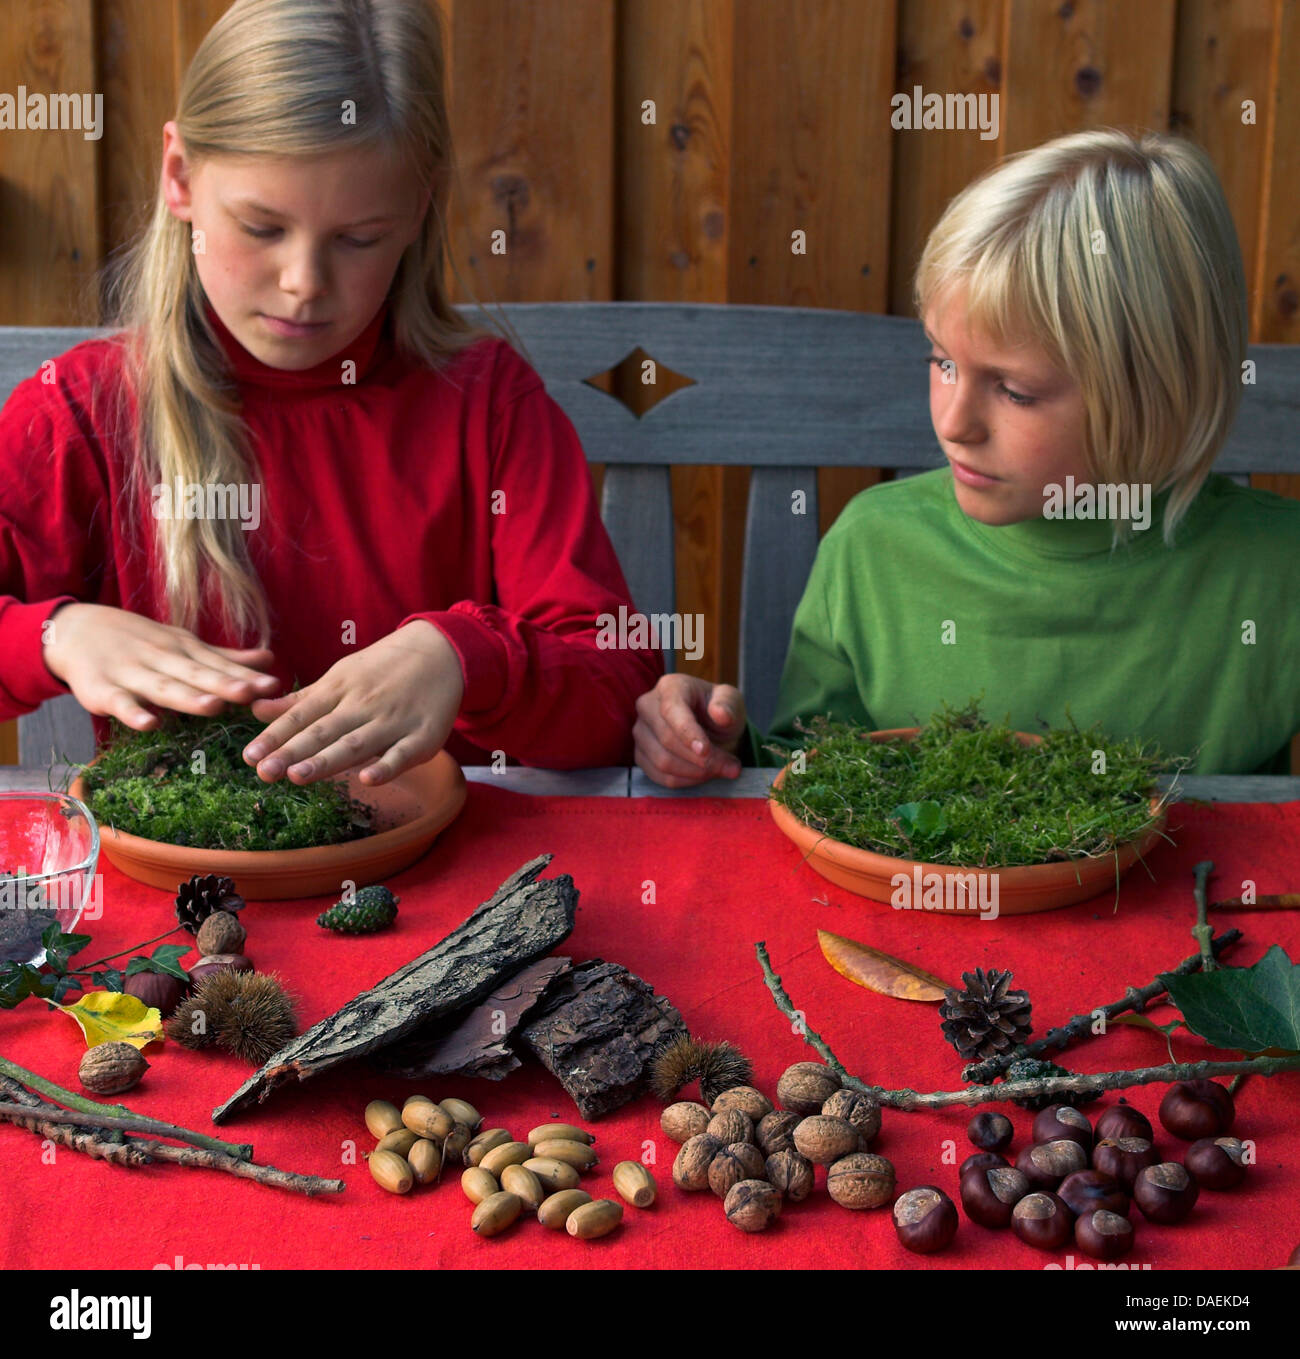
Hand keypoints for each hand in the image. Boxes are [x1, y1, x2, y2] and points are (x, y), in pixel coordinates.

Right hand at [41, 602, 281, 727]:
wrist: (76, 631)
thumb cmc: (141, 643)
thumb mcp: (184, 644)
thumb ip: (225, 658)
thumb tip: (269, 659)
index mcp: (184, 650)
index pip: (218, 664)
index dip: (245, 676)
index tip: (273, 686)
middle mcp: (162, 659)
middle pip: (196, 674)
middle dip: (225, 683)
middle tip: (254, 693)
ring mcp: (132, 674)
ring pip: (163, 687)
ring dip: (187, 697)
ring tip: (214, 707)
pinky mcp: (103, 690)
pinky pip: (120, 703)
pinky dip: (133, 713)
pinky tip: (150, 724)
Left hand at [240, 621, 464, 785]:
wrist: (442, 652)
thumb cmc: (383, 668)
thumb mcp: (340, 676)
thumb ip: (300, 700)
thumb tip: (255, 710)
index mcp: (340, 689)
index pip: (302, 715)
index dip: (276, 735)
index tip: (250, 756)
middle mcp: (363, 705)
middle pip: (324, 731)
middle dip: (292, 752)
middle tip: (264, 772)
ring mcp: (393, 721)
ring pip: (356, 744)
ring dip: (327, 761)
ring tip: (298, 775)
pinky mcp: (423, 736)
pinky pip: (402, 754)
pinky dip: (386, 767)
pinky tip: (367, 781)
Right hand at [633, 673, 746, 787]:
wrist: (710, 726)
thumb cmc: (720, 710)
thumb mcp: (731, 701)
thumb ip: (728, 705)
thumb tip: (721, 715)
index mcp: (670, 687)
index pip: (672, 710)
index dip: (688, 733)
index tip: (706, 752)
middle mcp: (647, 706)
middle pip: (667, 740)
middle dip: (701, 759)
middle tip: (731, 767)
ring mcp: (640, 732)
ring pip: (662, 762)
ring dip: (696, 773)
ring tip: (721, 770)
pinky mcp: (640, 755)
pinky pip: (660, 776)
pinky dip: (686, 781)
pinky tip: (704, 776)